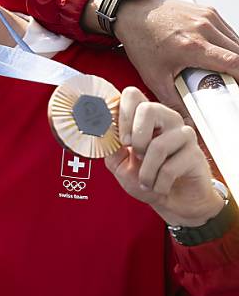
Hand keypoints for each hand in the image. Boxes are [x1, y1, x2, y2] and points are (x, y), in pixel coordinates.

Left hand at [104, 87, 223, 226]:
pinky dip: (158, 184)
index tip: (120, 138)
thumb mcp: (118, 163)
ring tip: (146, 180)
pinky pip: (170, 168)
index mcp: (145, 118)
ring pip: (158, 145)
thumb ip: (109, 144)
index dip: (120, 114)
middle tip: (135, 154)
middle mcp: (166, 120)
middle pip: (148, 108)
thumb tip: (99, 128)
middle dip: (136, 137)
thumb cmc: (145, 178)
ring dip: (146, 172)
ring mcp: (183, 135)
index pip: (132, 95)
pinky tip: (160, 187)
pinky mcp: (195, 154)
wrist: (172, 201)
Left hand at [114, 0, 238, 118]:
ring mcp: (209, 17)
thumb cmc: (141, 41)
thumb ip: (173, 102)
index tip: (238, 89)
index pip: (235, 63)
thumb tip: (187, 121)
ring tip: (224, 72)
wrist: (132, 12)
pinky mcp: (209, 11)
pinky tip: (219, 55)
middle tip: (231, 84)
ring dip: (236, 58)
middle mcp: (205, 28)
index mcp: (194, 46)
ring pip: (237, 41)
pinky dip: (229, 45)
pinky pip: (228, 31)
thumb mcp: (153, 77)